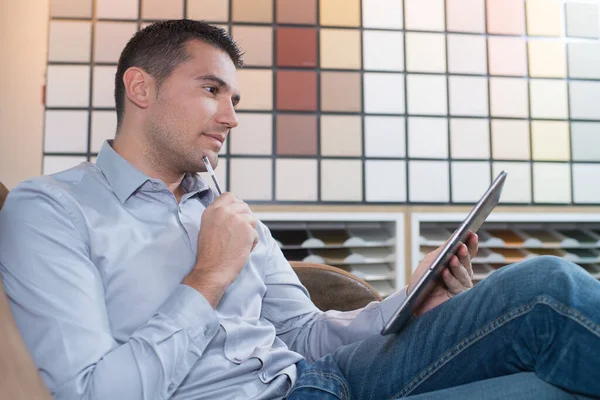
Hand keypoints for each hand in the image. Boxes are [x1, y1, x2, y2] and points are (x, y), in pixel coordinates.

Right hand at [183, 192, 257, 306]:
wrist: (212, 270)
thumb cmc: (209, 254)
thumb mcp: (207, 228)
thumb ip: (219, 217)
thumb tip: (234, 211)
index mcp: (212, 210)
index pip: (229, 196)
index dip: (235, 205)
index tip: (236, 215)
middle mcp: (224, 211)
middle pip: (244, 206)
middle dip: (244, 219)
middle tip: (238, 234)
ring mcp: (236, 219)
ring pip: (252, 219)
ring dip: (249, 231)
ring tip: (238, 244)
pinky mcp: (247, 230)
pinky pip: (256, 233)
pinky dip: (252, 243)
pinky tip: (241, 250)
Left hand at [408, 231, 477, 316]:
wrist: (413, 301)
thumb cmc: (422, 281)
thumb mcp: (431, 261)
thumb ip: (443, 249)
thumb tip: (456, 235)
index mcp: (457, 265)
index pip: (467, 253)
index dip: (471, 244)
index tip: (472, 234)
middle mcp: (462, 276)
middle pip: (466, 263)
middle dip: (464, 254)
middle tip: (462, 246)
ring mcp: (461, 288)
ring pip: (463, 275)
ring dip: (457, 267)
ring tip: (453, 259)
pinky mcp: (456, 299)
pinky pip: (455, 286)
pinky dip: (449, 279)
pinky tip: (445, 272)